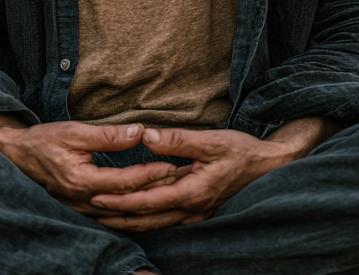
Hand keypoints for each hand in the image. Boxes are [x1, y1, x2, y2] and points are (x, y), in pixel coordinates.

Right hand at [0, 112, 182, 216]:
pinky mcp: (80, 210)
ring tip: (169, 196)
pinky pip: (110, 218)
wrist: (17, 156)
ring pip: (120, 216)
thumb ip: (107, 134)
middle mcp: (82, 202)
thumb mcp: (74, 131)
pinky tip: (145, 209)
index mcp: (82, 182)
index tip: (172, 166)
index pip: (125, 182)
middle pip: (127, 203)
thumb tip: (139, 132)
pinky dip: (130, 214)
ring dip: (146, 208)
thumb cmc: (44, 141)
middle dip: (155, 194)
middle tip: (180, 184)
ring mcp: (80, 210)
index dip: (150, 174)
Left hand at [91, 116, 341, 231]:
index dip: (121, 201)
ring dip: (129, 221)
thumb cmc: (242, 151)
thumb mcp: (211, 140)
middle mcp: (192, 209)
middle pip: (147, 220)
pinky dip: (146, 218)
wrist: (269, 168)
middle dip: (117, 218)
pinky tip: (135, 213)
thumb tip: (147, 136)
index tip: (97, 197)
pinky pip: (166, 219)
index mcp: (193, 192)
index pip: (148, 201)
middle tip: (89, 212)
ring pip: (155, 223)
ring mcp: (196, 214)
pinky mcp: (198, 210)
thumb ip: (177, 140)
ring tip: (104, 217)